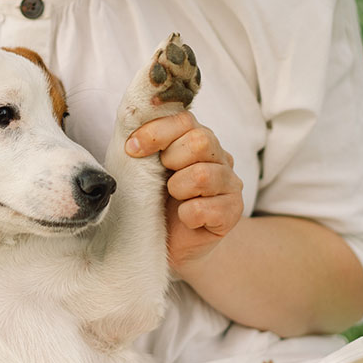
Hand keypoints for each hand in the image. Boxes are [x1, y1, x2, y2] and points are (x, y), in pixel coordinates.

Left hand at [125, 111, 243, 275]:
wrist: (169, 244)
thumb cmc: (155, 201)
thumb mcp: (144, 168)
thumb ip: (142, 142)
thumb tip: (128, 117)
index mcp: (199, 139)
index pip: (184, 119)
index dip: (155, 132)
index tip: (131, 148)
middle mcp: (220, 157)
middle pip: (200, 140)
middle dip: (171, 160)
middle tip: (163, 179)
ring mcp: (231, 184)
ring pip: (203, 175)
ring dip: (178, 189)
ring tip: (175, 199)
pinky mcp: (233, 212)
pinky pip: (204, 208)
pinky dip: (187, 216)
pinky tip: (186, 219)